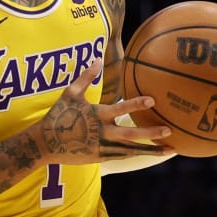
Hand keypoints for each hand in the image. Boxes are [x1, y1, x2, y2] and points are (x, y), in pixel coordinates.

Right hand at [37, 53, 170, 165]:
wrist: (44, 144)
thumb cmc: (58, 116)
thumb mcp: (70, 94)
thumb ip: (85, 77)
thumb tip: (96, 59)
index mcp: (97, 115)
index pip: (120, 109)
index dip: (135, 104)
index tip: (152, 100)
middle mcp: (102, 133)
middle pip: (130, 135)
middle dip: (150, 133)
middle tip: (168, 130)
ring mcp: (102, 147)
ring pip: (131, 150)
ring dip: (151, 150)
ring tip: (171, 149)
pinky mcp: (100, 157)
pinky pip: (124, 156)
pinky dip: (140, 154)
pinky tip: (155, 153)